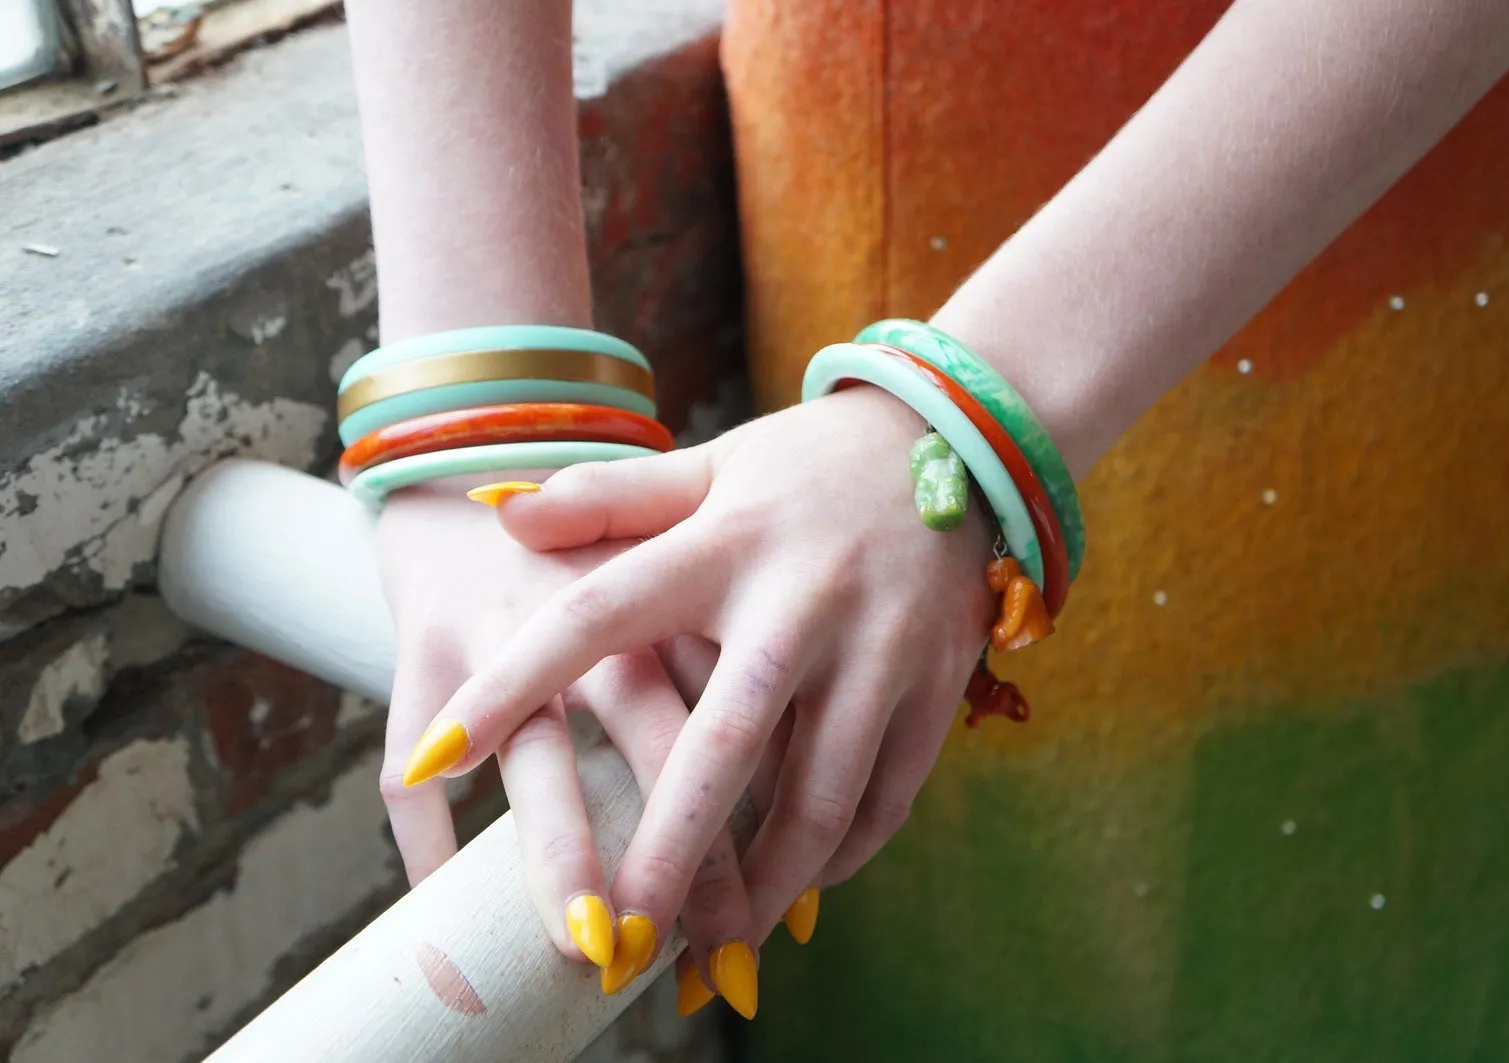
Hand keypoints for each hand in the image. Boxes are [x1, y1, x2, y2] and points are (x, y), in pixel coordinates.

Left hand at [402, 386, 995, 997]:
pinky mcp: (937, 683)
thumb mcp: (711, 465)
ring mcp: (879, 647)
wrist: (959, 435)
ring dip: (767, 882)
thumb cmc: (807, 466)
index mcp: (724, 544)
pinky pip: (888, 793)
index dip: (510, 683)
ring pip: (821, 792)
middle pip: (726, 742)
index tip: (431, 757)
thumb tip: (496, 510)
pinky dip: (841, 853)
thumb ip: (609, 497)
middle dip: (671, 849)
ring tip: (716, 944)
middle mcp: (801, 600)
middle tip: (619, 936)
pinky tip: (800, 885)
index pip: (596, 614)